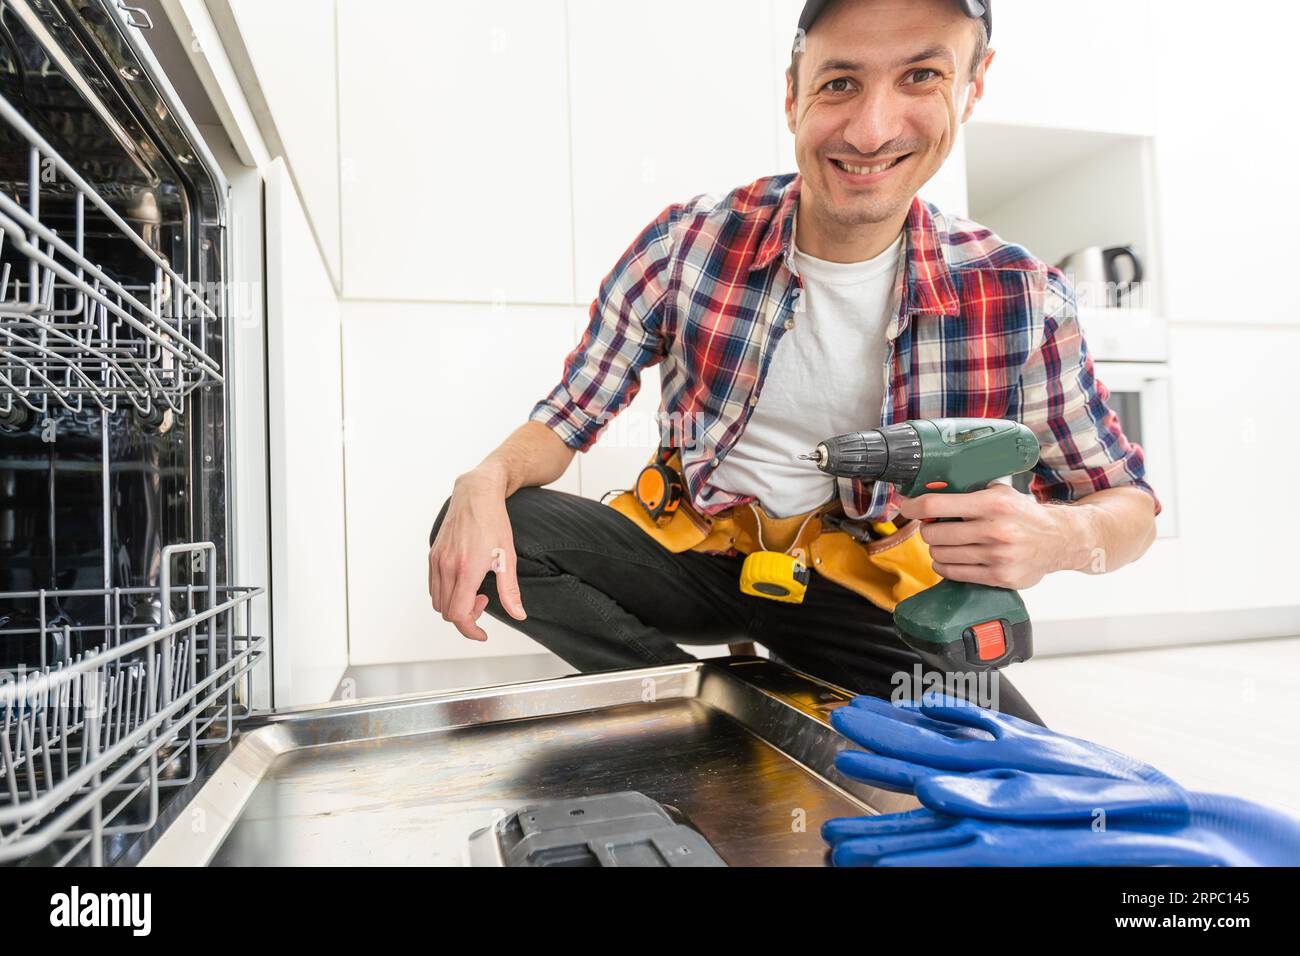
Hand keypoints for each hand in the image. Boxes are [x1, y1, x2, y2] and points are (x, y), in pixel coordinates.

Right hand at [427, 470, 526, 641]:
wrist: (476, 494)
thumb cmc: (494, 523)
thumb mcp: (508, 558)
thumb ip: (510, 591)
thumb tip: (519, 615)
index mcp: (467, 569)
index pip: (458, 614)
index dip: (470, 630)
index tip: (483, 634)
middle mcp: (447, 566)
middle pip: (446, 612)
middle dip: (465, 616)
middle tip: (485, 601)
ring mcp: (437, 560)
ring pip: (437, 601)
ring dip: (455, 605)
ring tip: (476, 590)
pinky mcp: (432, 555)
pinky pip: (433, 586)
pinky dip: (446, 593)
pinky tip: (464, 581)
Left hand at [896, 483, 1084, 589]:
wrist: (1059, 540)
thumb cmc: (1023, 514)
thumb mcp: (1000, 492)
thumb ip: (968, 491)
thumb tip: (927, 490)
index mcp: (992, 503)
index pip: (936, 505)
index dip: (914, 506)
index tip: (907, 506)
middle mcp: (995, 530)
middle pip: (934, 534)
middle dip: (928, 530)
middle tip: (933, 526)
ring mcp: (997, 556)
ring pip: (941, 555)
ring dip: (936, 549)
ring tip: (946, 542)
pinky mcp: (999, 577)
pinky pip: (954, 574)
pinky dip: (944, 566)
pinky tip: (949, 559)